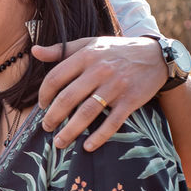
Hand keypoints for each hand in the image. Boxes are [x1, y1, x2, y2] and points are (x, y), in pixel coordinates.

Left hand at [33, 36, 165, 150]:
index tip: (42, 106)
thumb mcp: (89, 44)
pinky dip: (99, 137)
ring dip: (70, 131)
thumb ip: (60, 50)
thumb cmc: (116, 50)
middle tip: (46, 128)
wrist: (156, 55)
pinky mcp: (131, 100)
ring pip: (87, 112)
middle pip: (68, 98)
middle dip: (53, 117)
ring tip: (59, 142)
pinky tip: (87, 147)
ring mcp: (116, 86)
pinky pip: (112, 122)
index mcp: (85, 56)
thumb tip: (34, 51)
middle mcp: (99, 71)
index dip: (44, 94)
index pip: (55, 78)